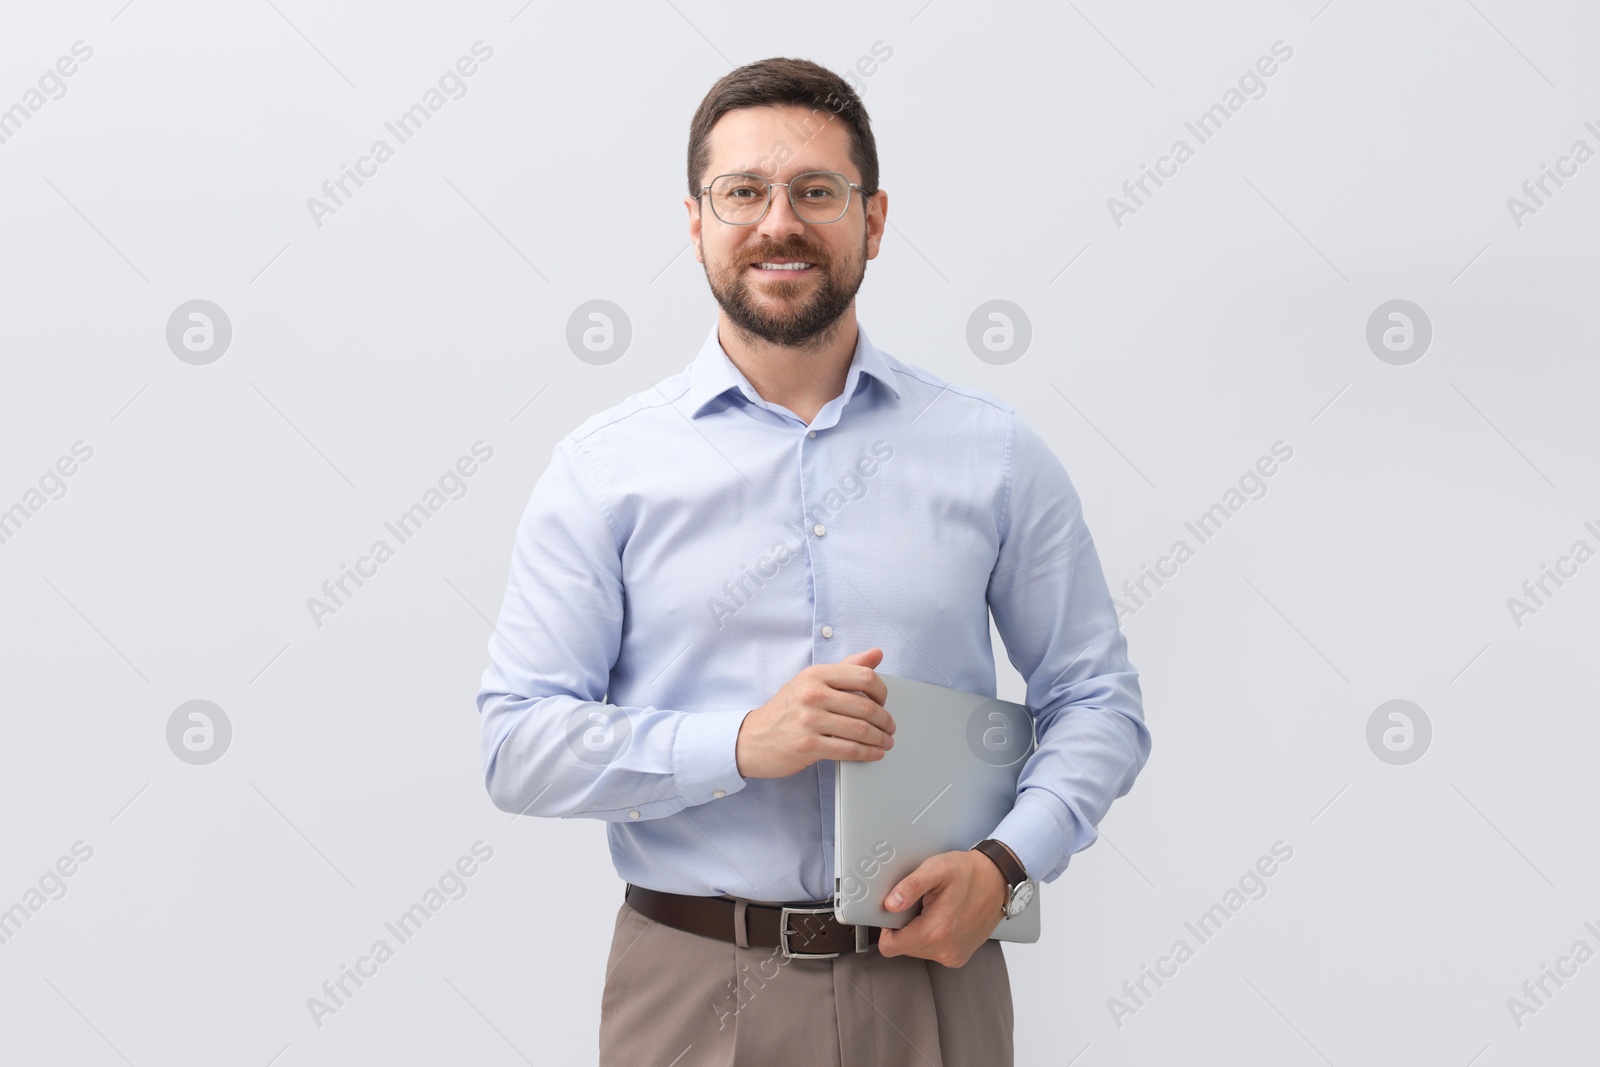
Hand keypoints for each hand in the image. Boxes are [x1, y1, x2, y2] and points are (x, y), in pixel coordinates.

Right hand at [735, 648, 895, 778]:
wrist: (752, 739)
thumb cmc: (786, 710)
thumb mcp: (811, 681)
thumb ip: (846, 667)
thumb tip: (876, 654)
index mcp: (815, 675)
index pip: (863, 676)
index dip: (882, 691)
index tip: (884, 702)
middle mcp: (812, 694)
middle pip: (866, 707)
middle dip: (885, 720)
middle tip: (890, 727)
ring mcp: (808, 720)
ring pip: (860, 730)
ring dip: (880, 739)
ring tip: (886, 741)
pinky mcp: (808, 746)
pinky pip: (849, 750)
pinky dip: (868, 753)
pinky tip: (874, 753)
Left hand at [876, 849, 1006, 967]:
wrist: (998, 880)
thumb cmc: (969, 873)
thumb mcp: (936, 868)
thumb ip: (910, 886)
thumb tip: (890, 904)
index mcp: (936, 932)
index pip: (890, 947)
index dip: (886, 929)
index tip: (894, 913)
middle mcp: (945, 950)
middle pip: (903, 948)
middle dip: (905, 928)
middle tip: (920, 906)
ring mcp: (953, 956)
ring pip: (917, 951)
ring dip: (918, 932)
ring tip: (933, 910)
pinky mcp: (959, 956)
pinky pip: (932, 951)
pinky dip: (932, 937)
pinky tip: (943, 918)